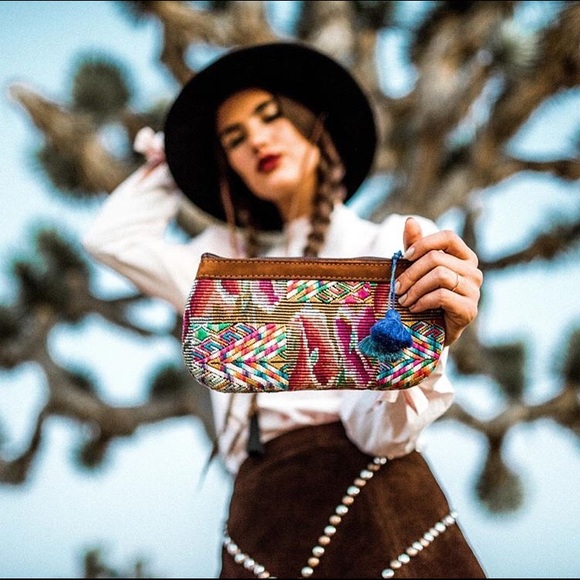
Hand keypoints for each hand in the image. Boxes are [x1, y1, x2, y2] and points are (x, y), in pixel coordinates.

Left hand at [395, 217, 482, 346]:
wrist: (432, 331)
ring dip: (415, 288)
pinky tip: (414, 308)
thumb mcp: (417, 268)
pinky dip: (423, 301)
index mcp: (464, 257)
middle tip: (396, 288)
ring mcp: (474, 291)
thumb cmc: (425, 295)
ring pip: (440, 276)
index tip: (405, 257)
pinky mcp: (469, 310)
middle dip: (410, 273)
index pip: (448, 237)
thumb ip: (415, 245)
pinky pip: (442, 296)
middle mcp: (474, 271)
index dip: (424, 243)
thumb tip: (410, 220)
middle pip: (437, 259)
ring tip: (403, 299)